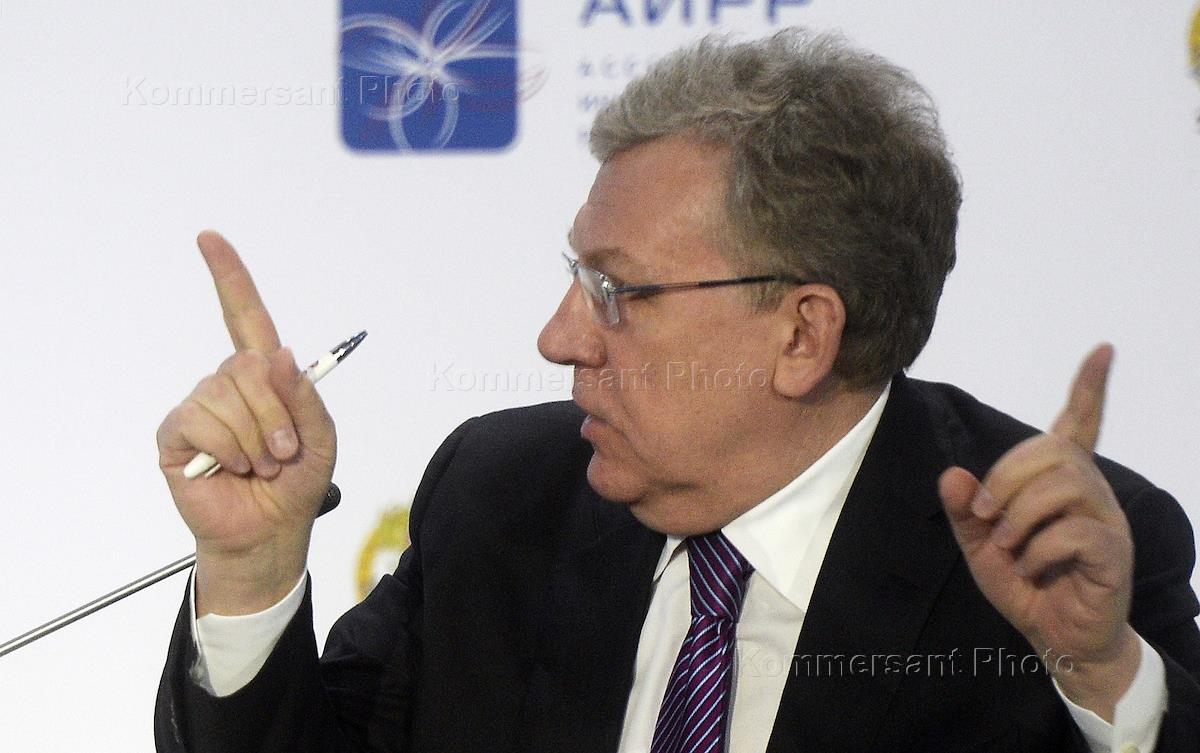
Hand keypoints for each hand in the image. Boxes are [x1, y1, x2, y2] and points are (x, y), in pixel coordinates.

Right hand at [157, 231, 335, 614]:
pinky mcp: (176, 435)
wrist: (268, 532)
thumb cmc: (296, 484)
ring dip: (254, 437)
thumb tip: (283, 355)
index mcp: (266, 377)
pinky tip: (230, 468)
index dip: (229, 277)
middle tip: (284, 450)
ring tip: (260, 464)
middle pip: (248, 364)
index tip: (209, 238)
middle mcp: (229, 384)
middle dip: (276, 412)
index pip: (245, 317)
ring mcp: (200, 407)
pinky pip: (199, 421)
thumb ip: (306, 397)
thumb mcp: (321, 440)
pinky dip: (226, 448)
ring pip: (225, 395)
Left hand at [938, 345, 1138, 720]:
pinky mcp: (1113, 552)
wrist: (1053, 636)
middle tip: (987, 517)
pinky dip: (1041, 548)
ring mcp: (1106, 519)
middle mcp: (1090, 490)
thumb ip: (964, 510)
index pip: (1079, 422)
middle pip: (1052, 450)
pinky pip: (1076, 530)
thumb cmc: (1023, 583)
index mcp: (1061, 481)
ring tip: (1009, 544)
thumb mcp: (979, 545)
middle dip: (1007, 479)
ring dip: (1022, 514)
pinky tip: (1032, 566)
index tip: (1103, 349)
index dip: (1089, 387)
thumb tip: (952, 475)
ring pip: (1066, 483)